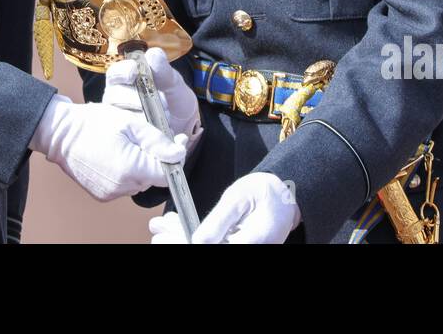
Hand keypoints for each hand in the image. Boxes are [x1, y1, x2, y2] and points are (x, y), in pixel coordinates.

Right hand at [31, 94, 186, 201]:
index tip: (174, 140)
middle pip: (153, 177)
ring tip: (127, 144)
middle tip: (145, 137)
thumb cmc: (93, 123)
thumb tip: (179, 154)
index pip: (166, 173)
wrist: (60, 134)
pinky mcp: (102, 195)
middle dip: (154, 158)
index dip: (173, 157)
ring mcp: (110, 193)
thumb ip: (156, 140)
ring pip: (140, 182)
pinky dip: (126, 173)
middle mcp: (121, 187)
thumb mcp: (129, 122)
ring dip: (140, 166)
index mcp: (130, 169)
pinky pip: (125, 185)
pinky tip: (116, 155)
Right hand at [102, 47, 202, 143]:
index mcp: (125, 80)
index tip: (133, 72)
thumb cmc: (174, 97)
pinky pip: (128, 135)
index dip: (122, 72)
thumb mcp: (173, 82)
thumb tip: (153, 55)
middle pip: (113, 96)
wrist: (185, 122)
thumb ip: (163, 70)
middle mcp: (116, 99)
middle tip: (160, 102)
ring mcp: (120, 119)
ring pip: (119, 116)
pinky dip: (144, 134)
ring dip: (142, 117)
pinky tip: (159, 132)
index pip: (115, 74)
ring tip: (163, 117)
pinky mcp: (128, 137)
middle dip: (137, 98)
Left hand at [149, 172, 299, 242]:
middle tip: (156, 232)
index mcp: (250, 243)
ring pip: (206, 247)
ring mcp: (241, 250)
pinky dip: (191, 235)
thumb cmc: (265, 191)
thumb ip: (219, 221)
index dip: (184, 244)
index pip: (211, 249)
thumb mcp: (239, 198)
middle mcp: (246, 250)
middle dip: (177, 242)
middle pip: (206, 250)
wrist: (286, 196)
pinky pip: (213, 244)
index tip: (164, 237)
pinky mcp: (238, 247)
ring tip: (159, 228)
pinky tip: (175, 226)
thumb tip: (197, 240)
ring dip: (181, 239)